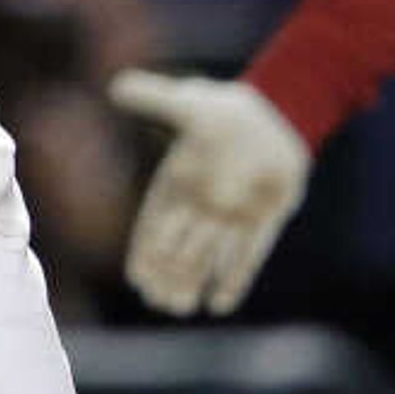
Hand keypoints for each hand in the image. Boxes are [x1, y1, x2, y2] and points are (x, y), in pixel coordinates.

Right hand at [106, 72, 313, 316]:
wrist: (277, 113)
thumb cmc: (227, 108)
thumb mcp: (189, 103)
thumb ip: (156, 98)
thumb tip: (118, 85)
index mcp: (177, 182)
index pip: (155, 222)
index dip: (146, 250)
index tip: (137, 277)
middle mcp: (201, 204)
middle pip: (178, 247)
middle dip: (168, 275)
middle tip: (160, 301)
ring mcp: (231, 216)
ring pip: (207, 257)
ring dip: (194, 282)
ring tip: (181, 308)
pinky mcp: (262, 222)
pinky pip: (246, 256)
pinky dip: (234, 279)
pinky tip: (220, 304)